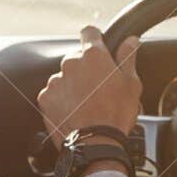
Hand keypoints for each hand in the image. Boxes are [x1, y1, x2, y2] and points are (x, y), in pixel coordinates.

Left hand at [38, 26, 141, 146]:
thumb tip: (131, 40)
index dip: (95, 38)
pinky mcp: (45, 98)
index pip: (89, 32)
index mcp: (93, 56)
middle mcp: (71, 63)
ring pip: (65, 76)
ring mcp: (56, 81)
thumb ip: (128, 57)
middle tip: (99, 87)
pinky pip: (54, 93)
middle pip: (77, 58)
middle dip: (86, 68)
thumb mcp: (131, 84)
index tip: (99, 47)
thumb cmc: (116, 114)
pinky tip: (75, 111)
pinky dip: (62, 100)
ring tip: (87, 104)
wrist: (95, 144)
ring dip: (73, 84)